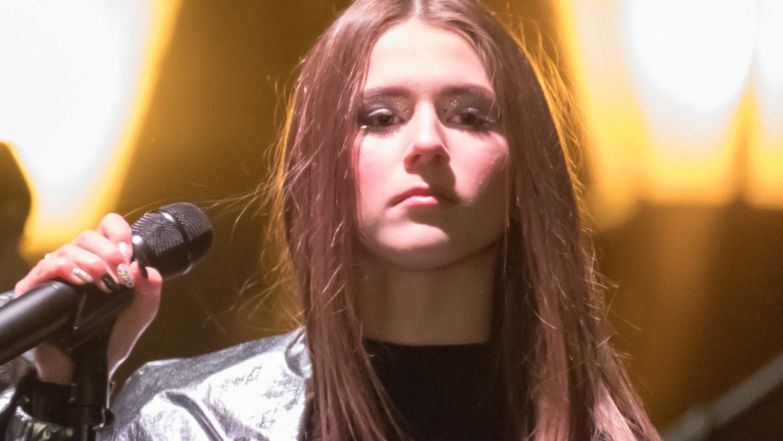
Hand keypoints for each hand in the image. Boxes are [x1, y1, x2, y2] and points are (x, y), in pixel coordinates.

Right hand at [14, 213, 162, 384]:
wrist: (86, 371)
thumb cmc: (110, 341)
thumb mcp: (138, 316)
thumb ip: (149, 294)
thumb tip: (149, 270)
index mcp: (103, 263)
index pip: (107, 228)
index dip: (119, 233)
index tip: (129, 253)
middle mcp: (79, 264)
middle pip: (88, 236)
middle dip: (109, 251)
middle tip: (120, 275)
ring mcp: (57, 276)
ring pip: (69, 248)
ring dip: (91, 261)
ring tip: (103, 282)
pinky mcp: (36, 290)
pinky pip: (46, 267)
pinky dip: (64, 268)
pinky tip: (80, 280)